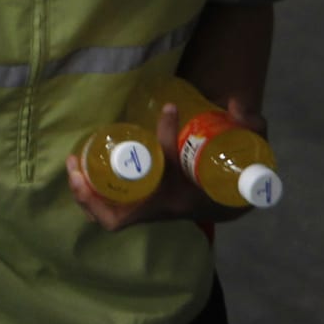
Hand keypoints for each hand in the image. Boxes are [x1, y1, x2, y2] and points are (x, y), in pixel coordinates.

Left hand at [66, 94, 266, 229]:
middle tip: (73, 163)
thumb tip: (234, 103)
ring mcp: (153, 212)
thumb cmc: (238, 179)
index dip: (99, 203)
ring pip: (109, 216)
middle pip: (110, 220)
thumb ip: (250, 125)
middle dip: (85, 196)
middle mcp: (158, 212)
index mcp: (173, 204)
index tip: (86, 173)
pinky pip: (116, 208)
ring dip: (88, 196)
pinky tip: (91, 170)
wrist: (240, 201)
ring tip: (75, 165)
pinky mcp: (150, 205)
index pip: (129, 216)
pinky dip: (99, 195)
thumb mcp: (249, 152)